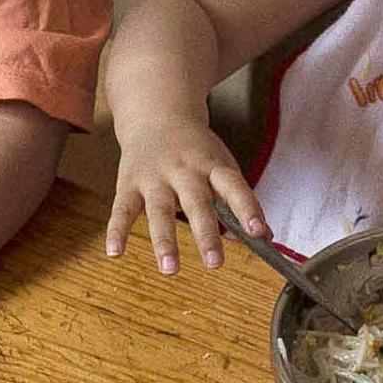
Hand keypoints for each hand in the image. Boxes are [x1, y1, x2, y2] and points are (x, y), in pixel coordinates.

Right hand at [101, 116, 265, 273]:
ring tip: (170, 268)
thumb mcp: (222, 166)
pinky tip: (115, 253)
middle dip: (206, 233)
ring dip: (164, 240)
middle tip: (215, 263)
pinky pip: (122, 209)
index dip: (247, 208)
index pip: (233, 186)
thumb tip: (267, 236)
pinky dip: (116, 231)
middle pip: (196, 202)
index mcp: (211, 166)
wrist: (156, 113)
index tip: (258, 232)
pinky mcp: (128, 183)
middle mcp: (184, 171)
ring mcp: (155, 177)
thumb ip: (240, 201)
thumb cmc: (196, 150)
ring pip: (159, 210)